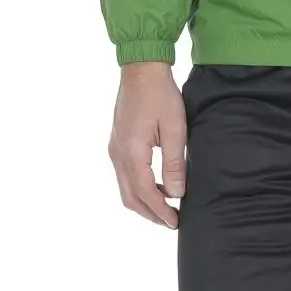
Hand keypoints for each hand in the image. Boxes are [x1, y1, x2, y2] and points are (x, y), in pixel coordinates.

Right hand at [108, 61, 186, 227]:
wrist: (141, 69)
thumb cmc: (160, 94)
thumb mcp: (174, 127)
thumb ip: (174, 162)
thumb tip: (176, 192)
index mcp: (132, 152)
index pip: (145, 192)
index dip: (160, 210)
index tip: (175, 221)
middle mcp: (118, 154)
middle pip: (131, 197)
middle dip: (150, 213)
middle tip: (171, 221)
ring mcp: (115, 149)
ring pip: (126, 188)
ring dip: (144, 201)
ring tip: (165, 206)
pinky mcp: (117, 143)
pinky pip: (124, 175)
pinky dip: (139, 187)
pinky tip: (155, 184)